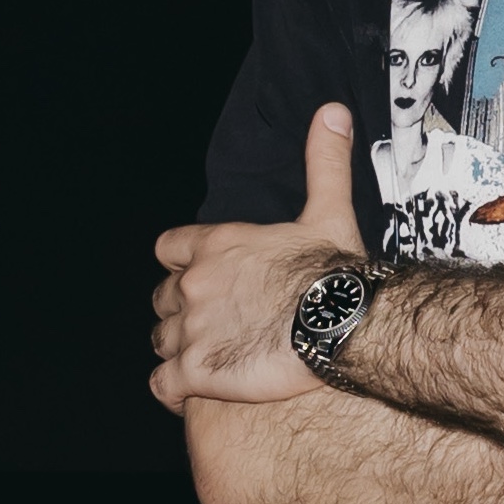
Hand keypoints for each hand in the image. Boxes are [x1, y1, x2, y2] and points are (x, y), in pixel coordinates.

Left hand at [149, 105, 363, 411]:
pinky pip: (161, 384)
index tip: (200, 276)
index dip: (181, 264)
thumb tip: (332, 112)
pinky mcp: (196, 373)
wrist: (343, 324)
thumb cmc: (335, 272)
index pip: (168, 248)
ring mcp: (191, 330)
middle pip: (161, 299)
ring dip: (178, 349)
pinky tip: (191, 390)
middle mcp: (194, 285)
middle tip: (213, 323)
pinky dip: (171, 389)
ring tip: (208, 358)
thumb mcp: (328, 209)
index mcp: (217, 245)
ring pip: (161, 340)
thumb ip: (323, 162)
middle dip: (180, 310)